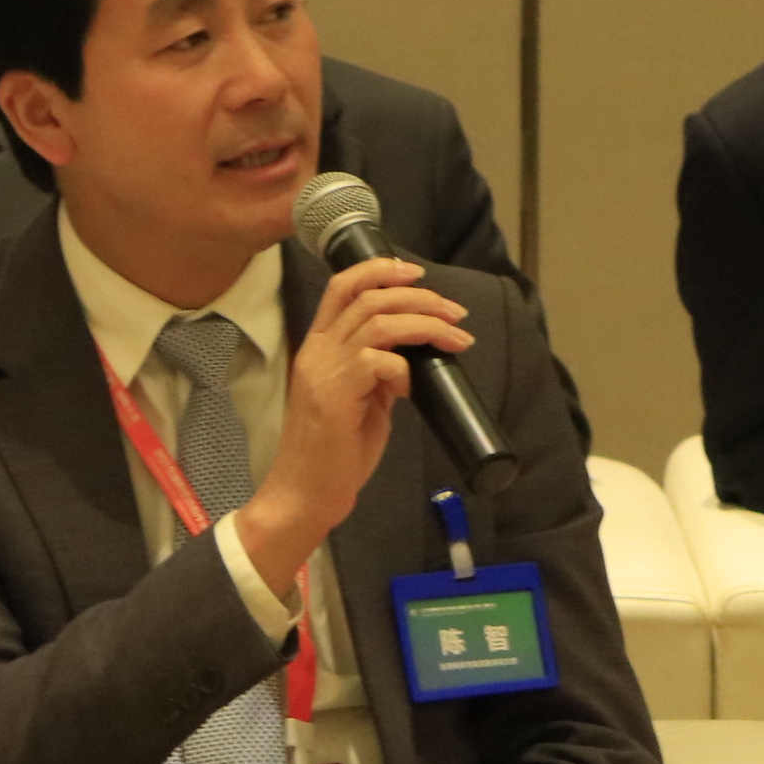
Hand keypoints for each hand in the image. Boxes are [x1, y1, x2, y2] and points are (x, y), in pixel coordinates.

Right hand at [235, 256, 464, 583]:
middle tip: (456, 312)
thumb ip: (378, 375)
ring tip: (457, 337)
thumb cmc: (335, 454)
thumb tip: (412, 359)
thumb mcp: (361, 402)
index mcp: (320, 346)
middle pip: (370, 296)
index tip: (418, 274)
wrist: (307, 493)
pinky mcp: (336, 394)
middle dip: (420, 297)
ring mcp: (325, 370)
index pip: (344, 286)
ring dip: (426, 323)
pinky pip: (380, 361)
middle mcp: (319, 349)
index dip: (381, 270)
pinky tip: (413, 389)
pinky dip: (406, 368)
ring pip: (380, 321)